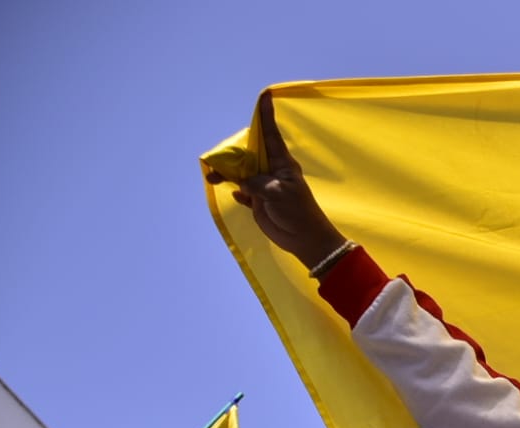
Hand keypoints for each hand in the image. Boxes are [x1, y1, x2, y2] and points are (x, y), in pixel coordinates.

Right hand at [219, 93, 348, 268]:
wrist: (305, 240)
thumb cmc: (297, 212)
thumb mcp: (277, 193)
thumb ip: (257, 182)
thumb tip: (243, 182)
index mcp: (282, 162)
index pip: (271, 134)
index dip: (267, 115)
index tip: (266, 95)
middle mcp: (272, 171)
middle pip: (249, 153)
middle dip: (232, 152)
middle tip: (217, 158)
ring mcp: (265, 186)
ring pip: (241, 172)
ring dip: (227, 173)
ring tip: (214, 177)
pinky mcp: (259, 201)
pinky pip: (244, 191)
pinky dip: (238, 191)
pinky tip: (237, 196)